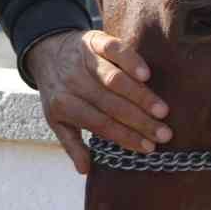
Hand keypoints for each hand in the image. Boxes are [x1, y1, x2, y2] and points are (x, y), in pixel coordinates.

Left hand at [25, 29, 171, 173]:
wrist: (46, 51)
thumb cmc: (58, 91)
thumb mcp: (57, 119)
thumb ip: (72, 143)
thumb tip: (85, 169)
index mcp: (64, 105)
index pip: (100, 124)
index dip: (126, 137)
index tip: (149, 147)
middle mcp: (73, 83)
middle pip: (111, 105)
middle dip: (140, 121)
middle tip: (164, 133)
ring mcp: (84, 60)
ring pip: (114, 80)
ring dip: (140, 96)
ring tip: (162, 110)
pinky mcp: (94, 40)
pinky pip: (113, 50)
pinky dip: (130, 61)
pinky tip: (146, 74)